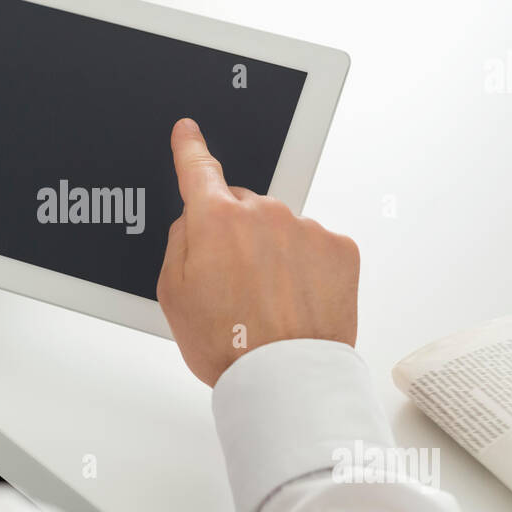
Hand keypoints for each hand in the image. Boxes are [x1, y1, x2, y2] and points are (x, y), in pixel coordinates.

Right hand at [156, 118, 359, 386]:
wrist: (285, 378)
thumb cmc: (228, 345)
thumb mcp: (172, 295)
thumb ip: (180, 243)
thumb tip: (195, 223)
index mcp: (216, 220)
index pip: (198, 169)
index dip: (189, 149)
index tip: (188, 133)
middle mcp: (263, 213)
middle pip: (242, 208)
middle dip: (236, 235)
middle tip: (234, 285)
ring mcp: (305, 228)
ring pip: (281, 229)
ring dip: (274, 254)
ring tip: (268, 303)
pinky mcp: (339, 249)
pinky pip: (315, 246)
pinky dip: (306, 267)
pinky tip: (296, 300)